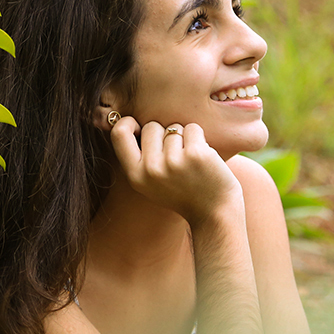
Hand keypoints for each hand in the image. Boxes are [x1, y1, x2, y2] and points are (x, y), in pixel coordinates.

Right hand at [110, 117, 242, 224]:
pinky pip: (192, 128)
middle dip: (164, 133)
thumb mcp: (150, 183)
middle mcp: (151, 169)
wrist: (214, 212)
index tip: (139, 126)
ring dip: (184, 138)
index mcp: (136, 176)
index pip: (119, 134)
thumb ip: (138, 158)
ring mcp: (173, 162)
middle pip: (151, 126)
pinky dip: (199, 138)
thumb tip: (126, 121)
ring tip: (190, 162)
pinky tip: (203, 157)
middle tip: (176, 157)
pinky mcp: (195, 155)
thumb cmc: (182, 193)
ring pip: (174, 127)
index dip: (128, 123)